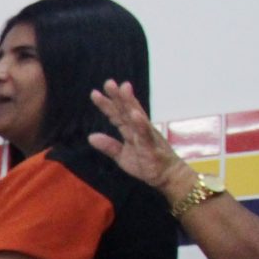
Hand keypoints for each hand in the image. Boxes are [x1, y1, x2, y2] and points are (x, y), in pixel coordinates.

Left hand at [87, 79, 190, 200]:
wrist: (167, 176)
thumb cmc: (147, 164)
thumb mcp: (122, 156)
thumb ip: (108, 146)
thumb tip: (91, 137)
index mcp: (131, 131)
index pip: (117, 115)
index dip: (107, 105)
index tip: (95, 93)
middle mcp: (139, 129)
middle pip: (126, 110)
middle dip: (118, 97)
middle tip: (109, 82)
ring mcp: (146, 135)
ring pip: (137, 116)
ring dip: (130, 102)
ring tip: (123, 89)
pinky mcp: (151, 146)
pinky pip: (145, 134)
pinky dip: (140, 124)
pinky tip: (135, 114)